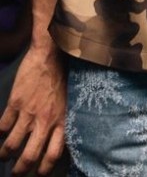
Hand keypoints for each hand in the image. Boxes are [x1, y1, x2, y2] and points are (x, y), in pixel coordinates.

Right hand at [0, 44, 66, 174]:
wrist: (50, 54)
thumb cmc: (61, 76)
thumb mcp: (67, 101)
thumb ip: (60, 121)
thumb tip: (56, 140)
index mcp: (60, 120)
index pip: (53, 155)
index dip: (44, 169)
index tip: (38, 173)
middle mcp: (44, 120)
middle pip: (29, 156)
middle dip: (20, 170)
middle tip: (16, 172)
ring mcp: (28, 112)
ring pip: (12, 145)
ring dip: (5, 154)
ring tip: (3, 155)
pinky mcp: (15, 103)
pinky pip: (2, 126)